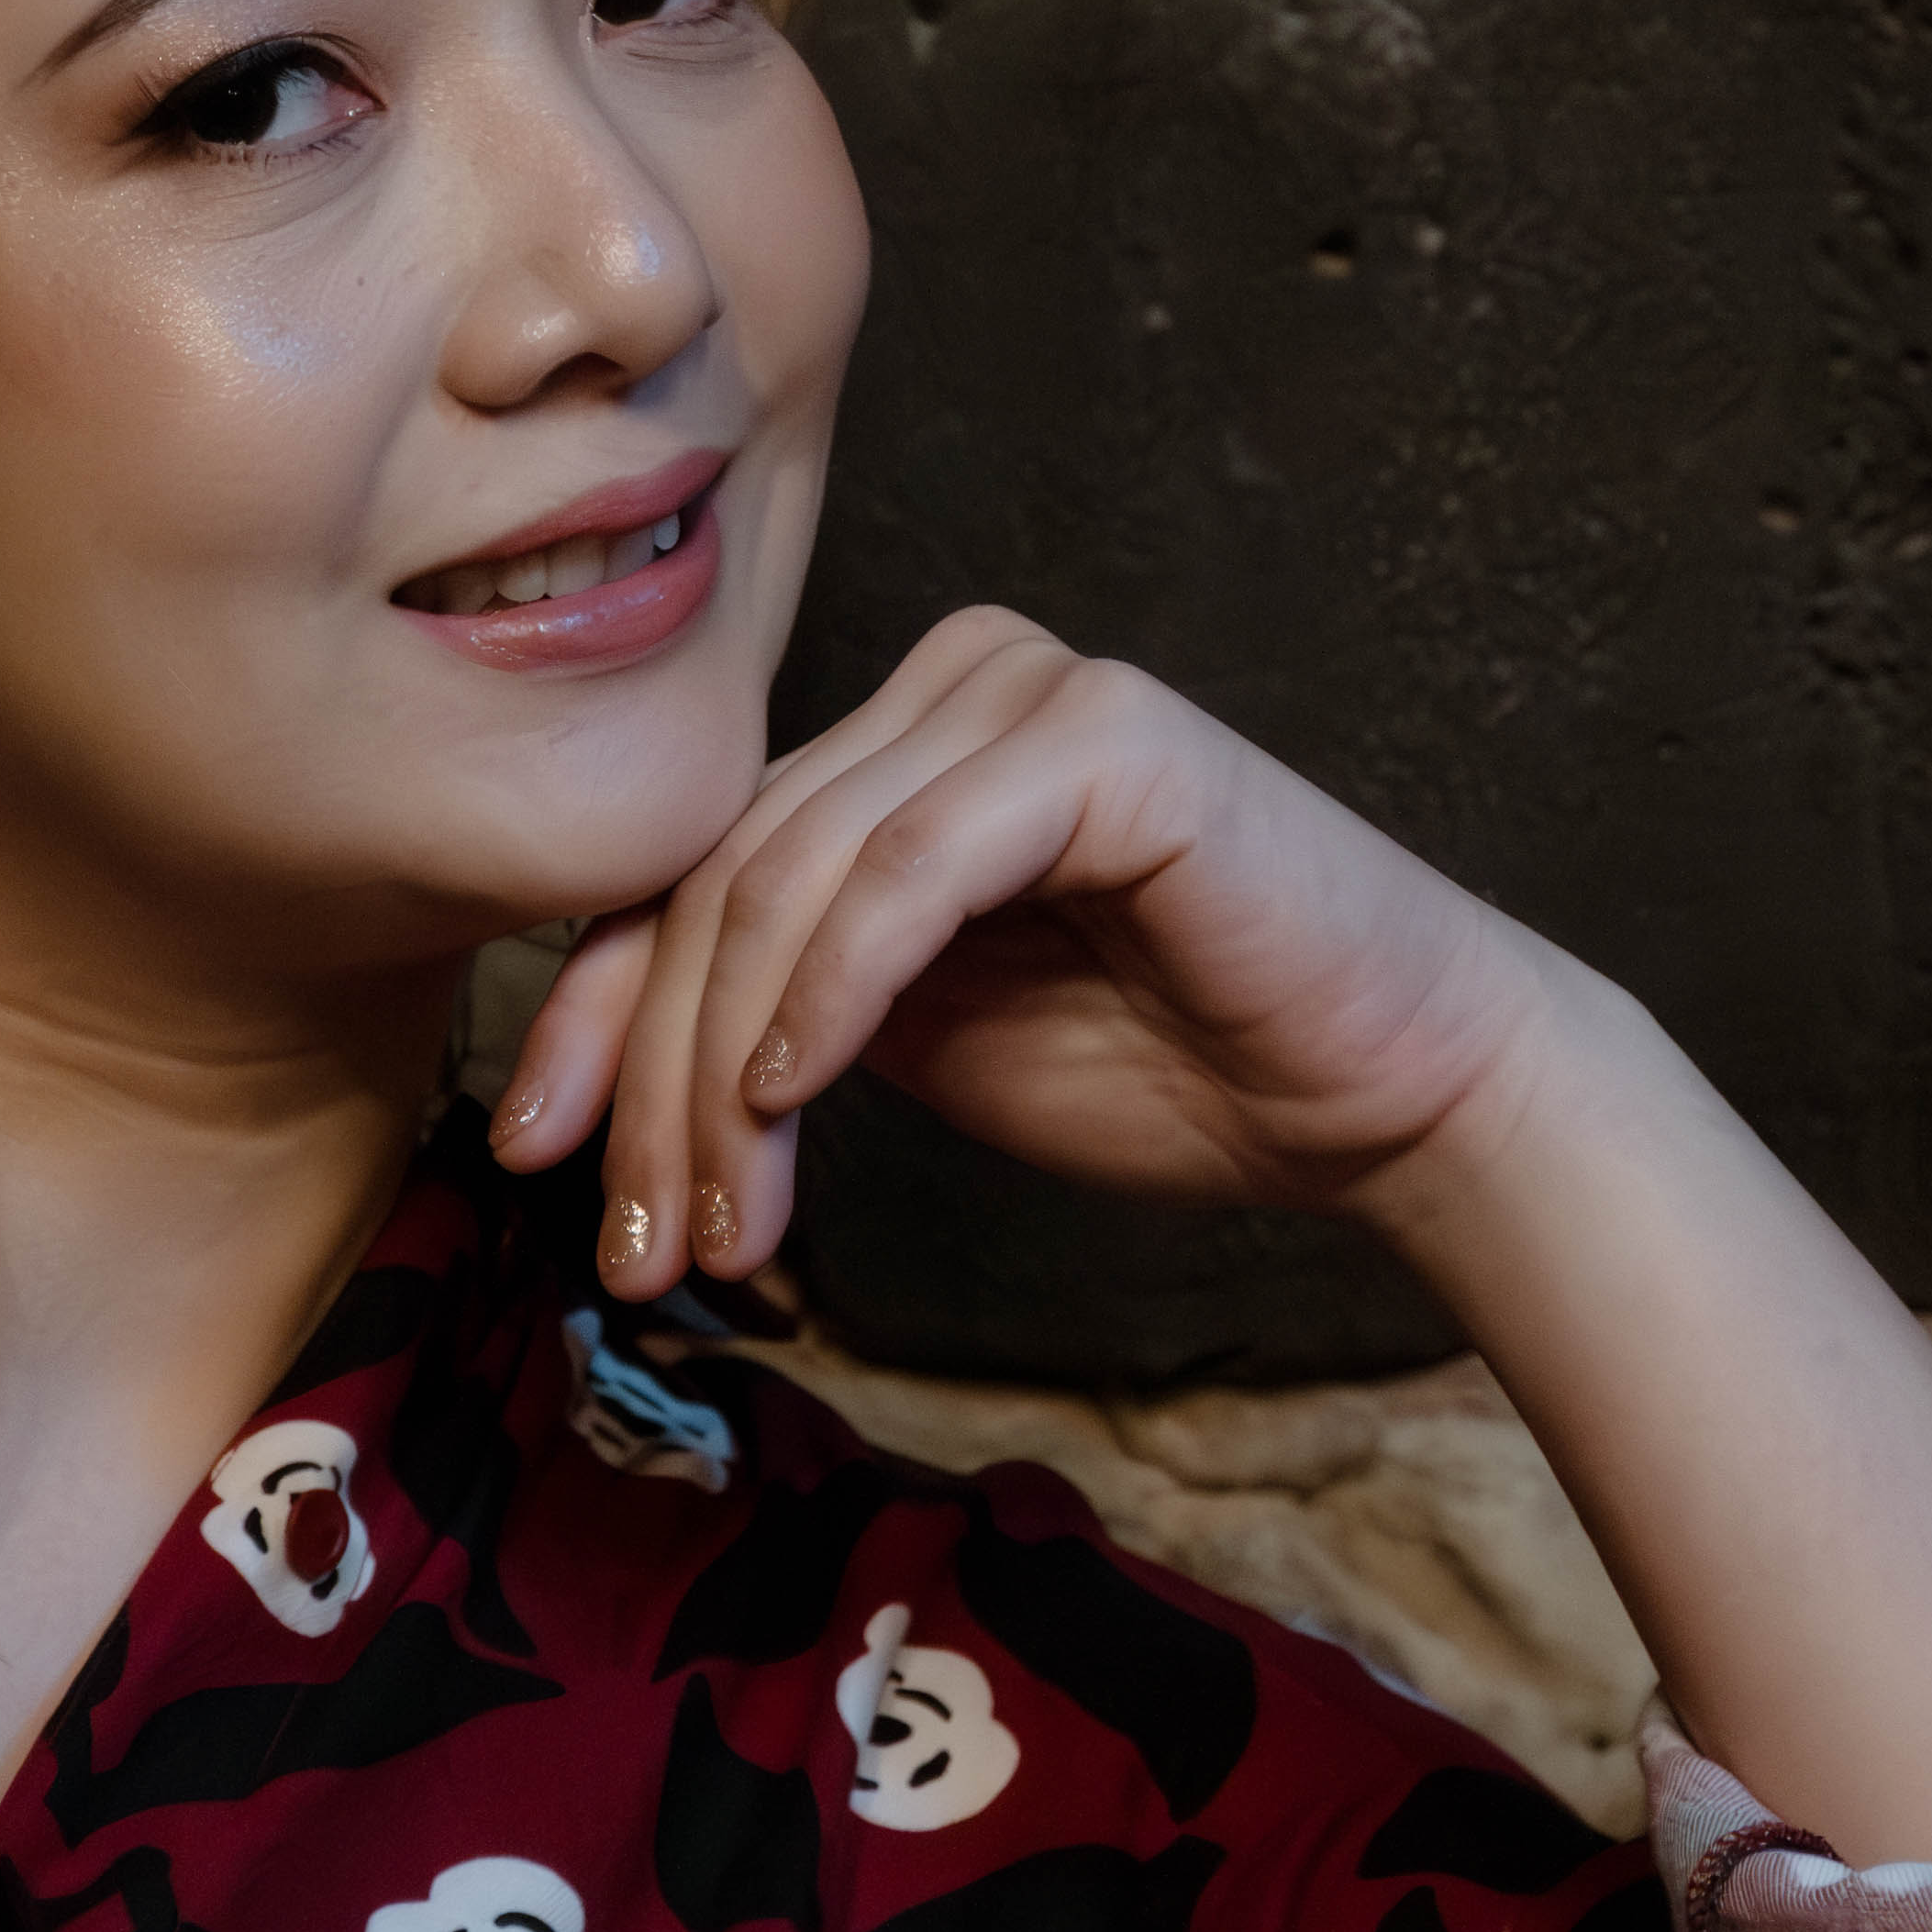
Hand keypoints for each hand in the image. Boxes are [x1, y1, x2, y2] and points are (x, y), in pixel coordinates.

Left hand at [490, 608, 1548, 1298]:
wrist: (1393, 1095)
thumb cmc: (1178, 1068)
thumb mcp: (925, 1044)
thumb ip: (787, 1015)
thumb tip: (612, 1081)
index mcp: (897, 744)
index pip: (693, 865)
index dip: (598, 1012)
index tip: (539, 1161)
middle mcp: (950, 685)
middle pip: (722, 874)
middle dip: (654, 1075)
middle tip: (642, 1245)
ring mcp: (1026, 692)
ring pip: (793, 876)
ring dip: (726, 1072)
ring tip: (720, 1224)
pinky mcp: (1105, 737)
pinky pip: (911, 863)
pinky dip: (830, 988)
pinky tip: (790, 1098)